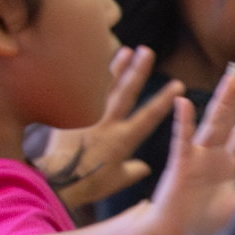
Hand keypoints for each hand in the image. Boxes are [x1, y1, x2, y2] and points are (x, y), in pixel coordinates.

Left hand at [38, 47, 184, 210]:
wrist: (56, 181)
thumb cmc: (88, 184)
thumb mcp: (116, 180)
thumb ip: (132, 171)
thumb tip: (143, 167)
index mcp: (123, 139)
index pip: (149, 116)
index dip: (164, 100)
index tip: (178, 84)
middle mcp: (107, 123)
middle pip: (126, 92)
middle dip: (138, 71)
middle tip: (147, 51)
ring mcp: (88, 117)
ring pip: (104, 88)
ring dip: (116, 68)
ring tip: (125, 50)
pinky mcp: (69, 116)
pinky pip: (81, 94)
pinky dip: (88, 80)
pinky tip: (91, 65)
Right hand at [149, 65, 234, 234]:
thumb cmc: (207, 224)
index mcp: (229, 165)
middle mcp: (214, 156)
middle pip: (228, 122)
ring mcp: (197, 158)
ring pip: (211, 125)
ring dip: (220, 103)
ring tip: (229, 80)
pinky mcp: (181, 165)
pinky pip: (182, 140)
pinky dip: (183, 122)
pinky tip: (184, 103)